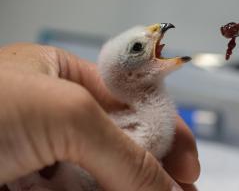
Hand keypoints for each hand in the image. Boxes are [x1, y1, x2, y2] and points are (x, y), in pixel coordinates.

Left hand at [0, 43, 199, 190]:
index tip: (187, 163)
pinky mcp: (31, 187)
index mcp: (64, 77)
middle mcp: (56, 114)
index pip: (132, 102)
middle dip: (156, 167)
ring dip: (136, 188)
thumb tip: (167, 188)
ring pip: (102, 173)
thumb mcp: (66, 114)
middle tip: (182, 189)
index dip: (166, 130)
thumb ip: (124, 152)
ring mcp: (42, 154)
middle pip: (122, 142)